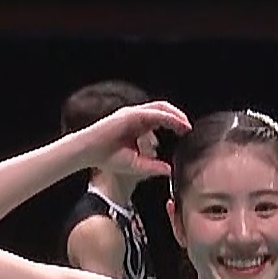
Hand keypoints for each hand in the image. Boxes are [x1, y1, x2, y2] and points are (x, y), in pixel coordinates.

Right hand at [72, 100, 190, 178]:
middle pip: (162, 110)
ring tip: (185, 124)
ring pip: (159, 108)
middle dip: (177, 117)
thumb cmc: (108, 158)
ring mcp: (132, 114)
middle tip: (188, 128)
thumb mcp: (137, 165)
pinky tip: (175, 122)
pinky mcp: (129, 114)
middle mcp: (136, 117)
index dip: (174, 124)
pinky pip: (152, 113)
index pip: (160, 119)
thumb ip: (153, 166)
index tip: (185, 132)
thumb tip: (169, 171)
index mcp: (138, 126)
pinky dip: (165, 116)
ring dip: (175, 114)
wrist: (89, 153)